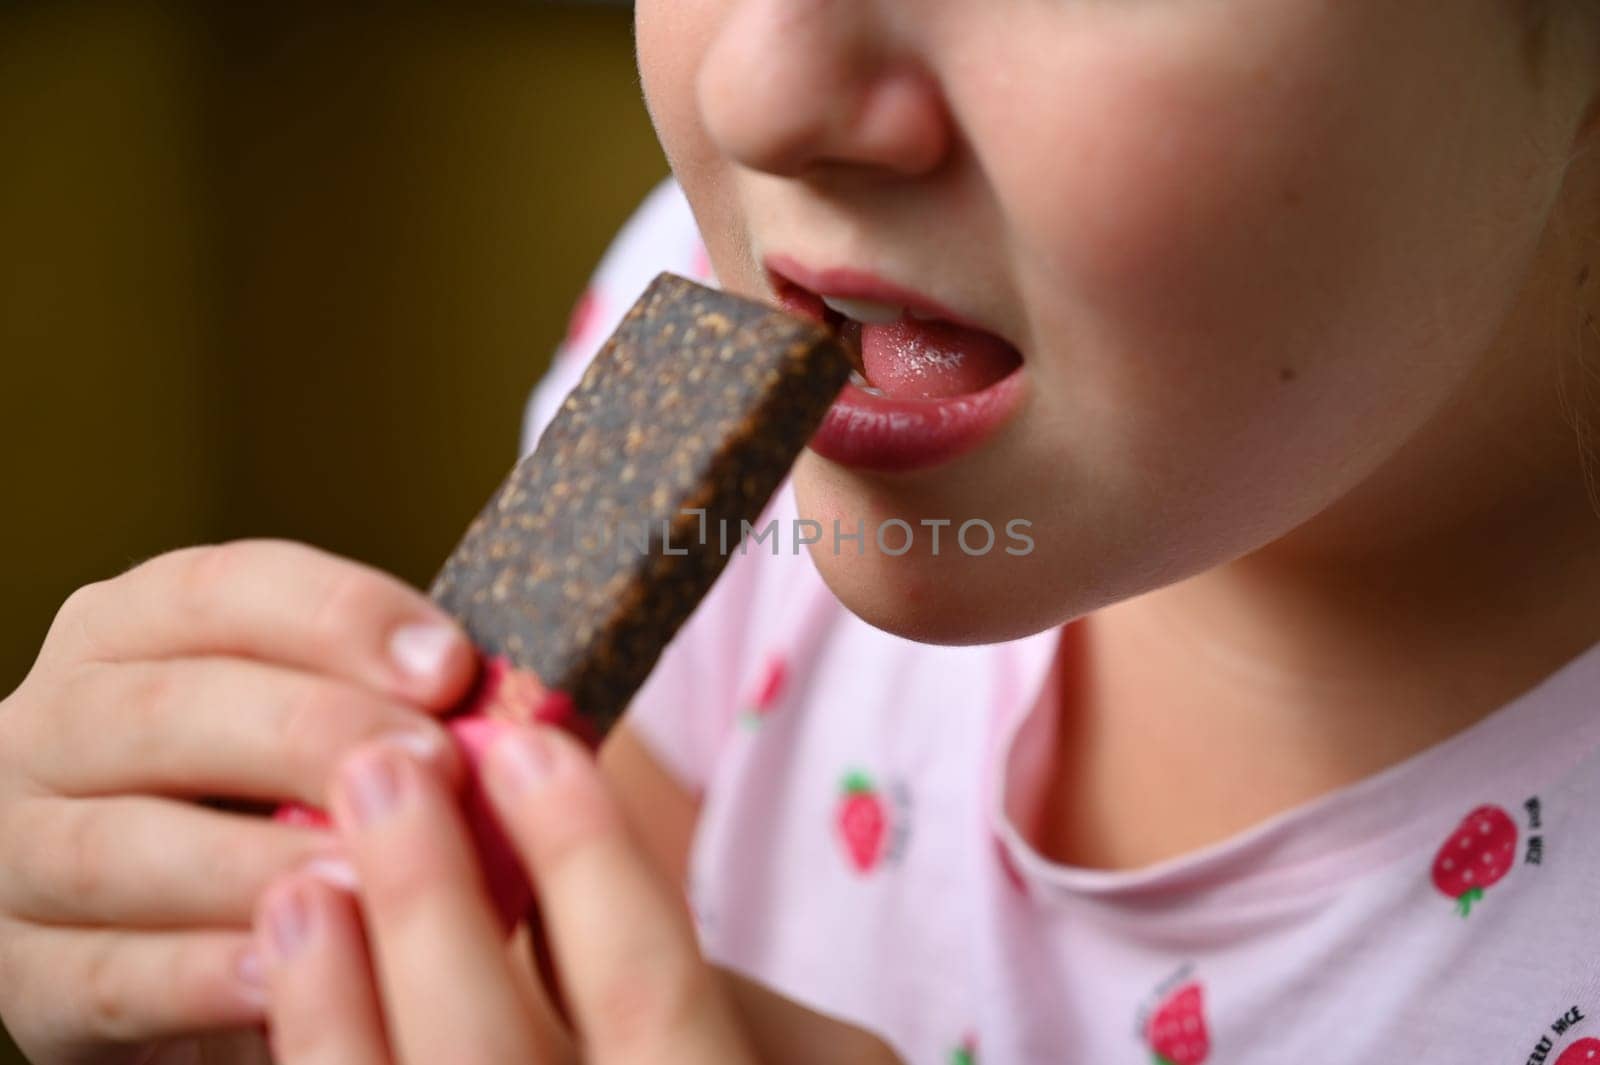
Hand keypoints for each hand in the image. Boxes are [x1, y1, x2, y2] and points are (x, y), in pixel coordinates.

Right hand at [0, 540, 475, 1064]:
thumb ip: (387, 705)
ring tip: (373, 878)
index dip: (340, 615)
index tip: (451, 664)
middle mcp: (53, 724)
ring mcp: (19, 850)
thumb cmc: (275, 806)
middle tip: (433, 766)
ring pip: (123, 844)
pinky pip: (104, 974)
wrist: (180, 935)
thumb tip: (514, 707)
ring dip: (256, 860)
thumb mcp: (320, 730)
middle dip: (312, 730)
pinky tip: (288, 979)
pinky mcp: (26, 976)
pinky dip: (198, 976)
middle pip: (170, 708)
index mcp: (131, 632)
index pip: (224, 589)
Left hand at [253, 721, 757, 1063]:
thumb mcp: (803, 1053)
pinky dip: (313, 1059)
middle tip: (380, 768)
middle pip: (482, 1051)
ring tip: (300, 885)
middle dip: (424, 901)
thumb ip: (693, 976)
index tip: (525, 745)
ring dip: (328, 1000)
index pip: (644, 986)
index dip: (582, 856)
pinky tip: (288, 995)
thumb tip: (557, 856)